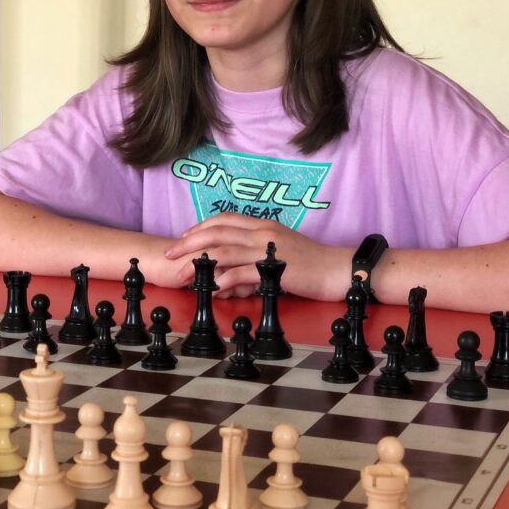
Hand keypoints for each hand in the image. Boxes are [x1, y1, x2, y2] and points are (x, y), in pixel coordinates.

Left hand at [163, 214, 350, 300]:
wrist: (340, 270)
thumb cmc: (313, 264)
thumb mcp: (281, 251)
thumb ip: (257, 255)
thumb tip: (234, 269)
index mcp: (263, 225)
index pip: (224, 219)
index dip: (200, 227)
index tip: (183, 238)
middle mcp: (262, 232)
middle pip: (216, 231)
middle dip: (188, 242)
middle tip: (169, 254)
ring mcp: (267, 249)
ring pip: (223, 250)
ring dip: (198, 262)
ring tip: (181, 274)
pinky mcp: (273, 268)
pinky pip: (240, 273)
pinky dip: (222, 281)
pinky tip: (211, 289)